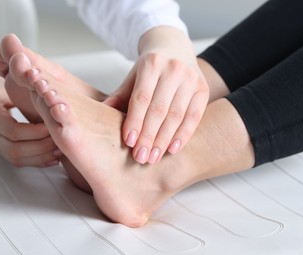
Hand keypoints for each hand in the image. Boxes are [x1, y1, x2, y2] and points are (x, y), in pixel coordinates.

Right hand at [0, 72, 60, 166]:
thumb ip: (28, 92)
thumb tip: (55, 103)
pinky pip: (17, 160)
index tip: (53, 126)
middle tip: (60, 140)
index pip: (13, 130)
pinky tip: (52, 157)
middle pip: (14, 149)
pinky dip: (36, 161)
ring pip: (15, 158)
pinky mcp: (0, 148)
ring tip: (59, 151)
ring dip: (40, 157)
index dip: (36, 132)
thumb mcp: (10, 83)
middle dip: (41, 148)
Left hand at [104, 26, 208, 163]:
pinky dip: (183, 135)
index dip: (135, 121)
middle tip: (140, 158)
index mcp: (152, 63)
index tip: (129, 143)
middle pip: (159, 109)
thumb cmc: (150, 69)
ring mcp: (191, 79)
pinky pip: (194, 117)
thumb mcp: (133, 77)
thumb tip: (99, 114)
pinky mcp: (203, 89)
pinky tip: (172, 150)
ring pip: (176, 115)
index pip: (141, 98)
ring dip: (164, 140)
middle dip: (149, 136)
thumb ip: (120, 96)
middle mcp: (174, 69)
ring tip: (153, 158)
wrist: (175, 49)